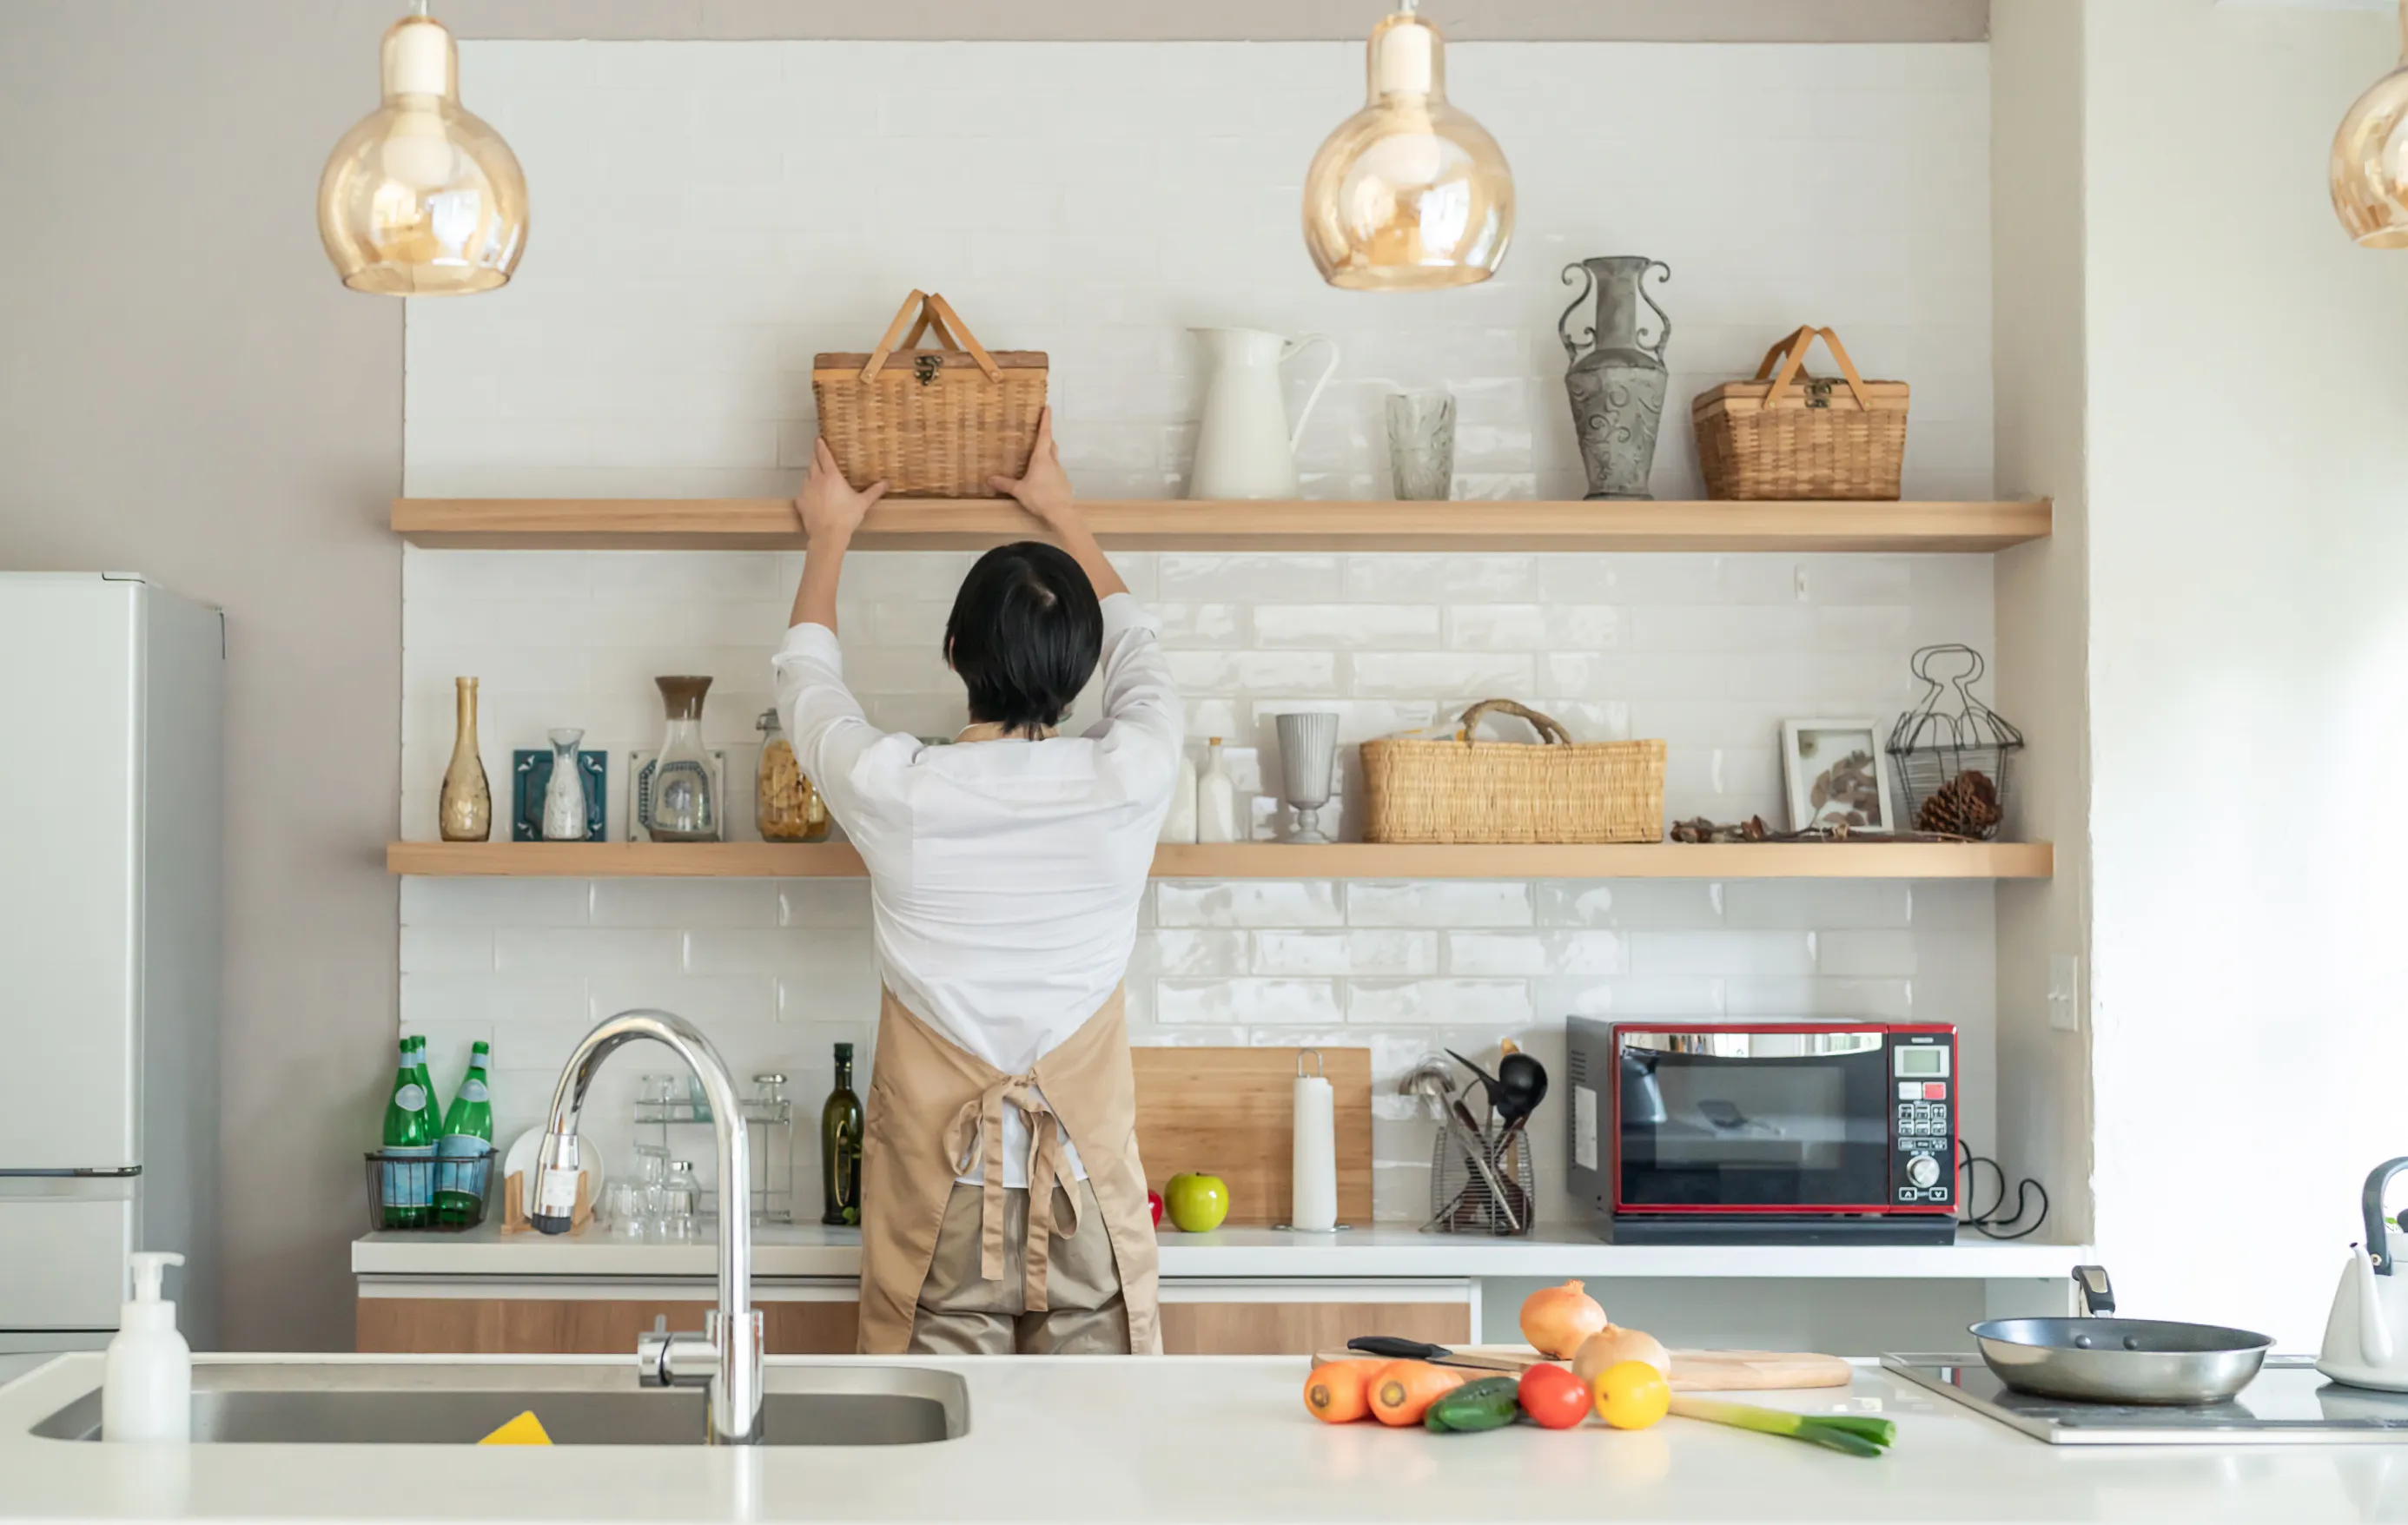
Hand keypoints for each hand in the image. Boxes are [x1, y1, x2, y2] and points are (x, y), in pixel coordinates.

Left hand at [795, 437, 886, 543]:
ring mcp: (806, 490)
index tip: (819, 439)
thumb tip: (885, 484)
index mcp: (832, 476)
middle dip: (815, 457)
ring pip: (807, 476)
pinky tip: (813, 496)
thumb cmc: (845, 518)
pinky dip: (807, 491)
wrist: (828, 535)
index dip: (821, 445)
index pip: (824, 455)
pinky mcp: (800, 502)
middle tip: (818, 454)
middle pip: (813, 463)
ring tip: (818, 477)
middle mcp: (817, 480)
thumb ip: (874, 491)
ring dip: (812, 474)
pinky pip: (802, 492)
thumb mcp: (862, 503)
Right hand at [989, 408, 1078, 532]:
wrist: (1062, 513)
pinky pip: (1056, 473)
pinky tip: (1043, 481)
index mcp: (1042, 458)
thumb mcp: (1019, 490)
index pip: (1045, 434)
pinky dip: (1050, 472)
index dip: (1046, 420)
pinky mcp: (1064, 484)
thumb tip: (990, 479)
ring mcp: (1060, 473)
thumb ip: (1005, 484)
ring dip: (1048, 456)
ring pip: (1054, 459)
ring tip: (1037, 459)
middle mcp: (1053, 462)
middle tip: (1040, 434)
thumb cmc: (1040, 497)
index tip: (1048, 407)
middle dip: (1046, 438)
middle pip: (1051, 445)